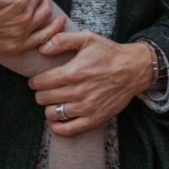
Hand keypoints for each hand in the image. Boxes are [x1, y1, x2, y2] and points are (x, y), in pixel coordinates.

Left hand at [29, 33, 152, 135]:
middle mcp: (78, 91)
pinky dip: (57, 126)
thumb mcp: (87, 38)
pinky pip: (67, 129)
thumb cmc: (109, 53)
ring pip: (52, 114)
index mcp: (74, 72)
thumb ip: (62, 40)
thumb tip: (42, 48)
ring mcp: (86, 107)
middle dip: (41, 93)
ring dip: (49, 107)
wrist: (134, 69)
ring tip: (54, 100)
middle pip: (44, 98)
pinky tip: (57, 118)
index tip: (37, 80)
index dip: (35, 81)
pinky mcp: (94, 119)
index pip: (41, 82)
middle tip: (46, 89)